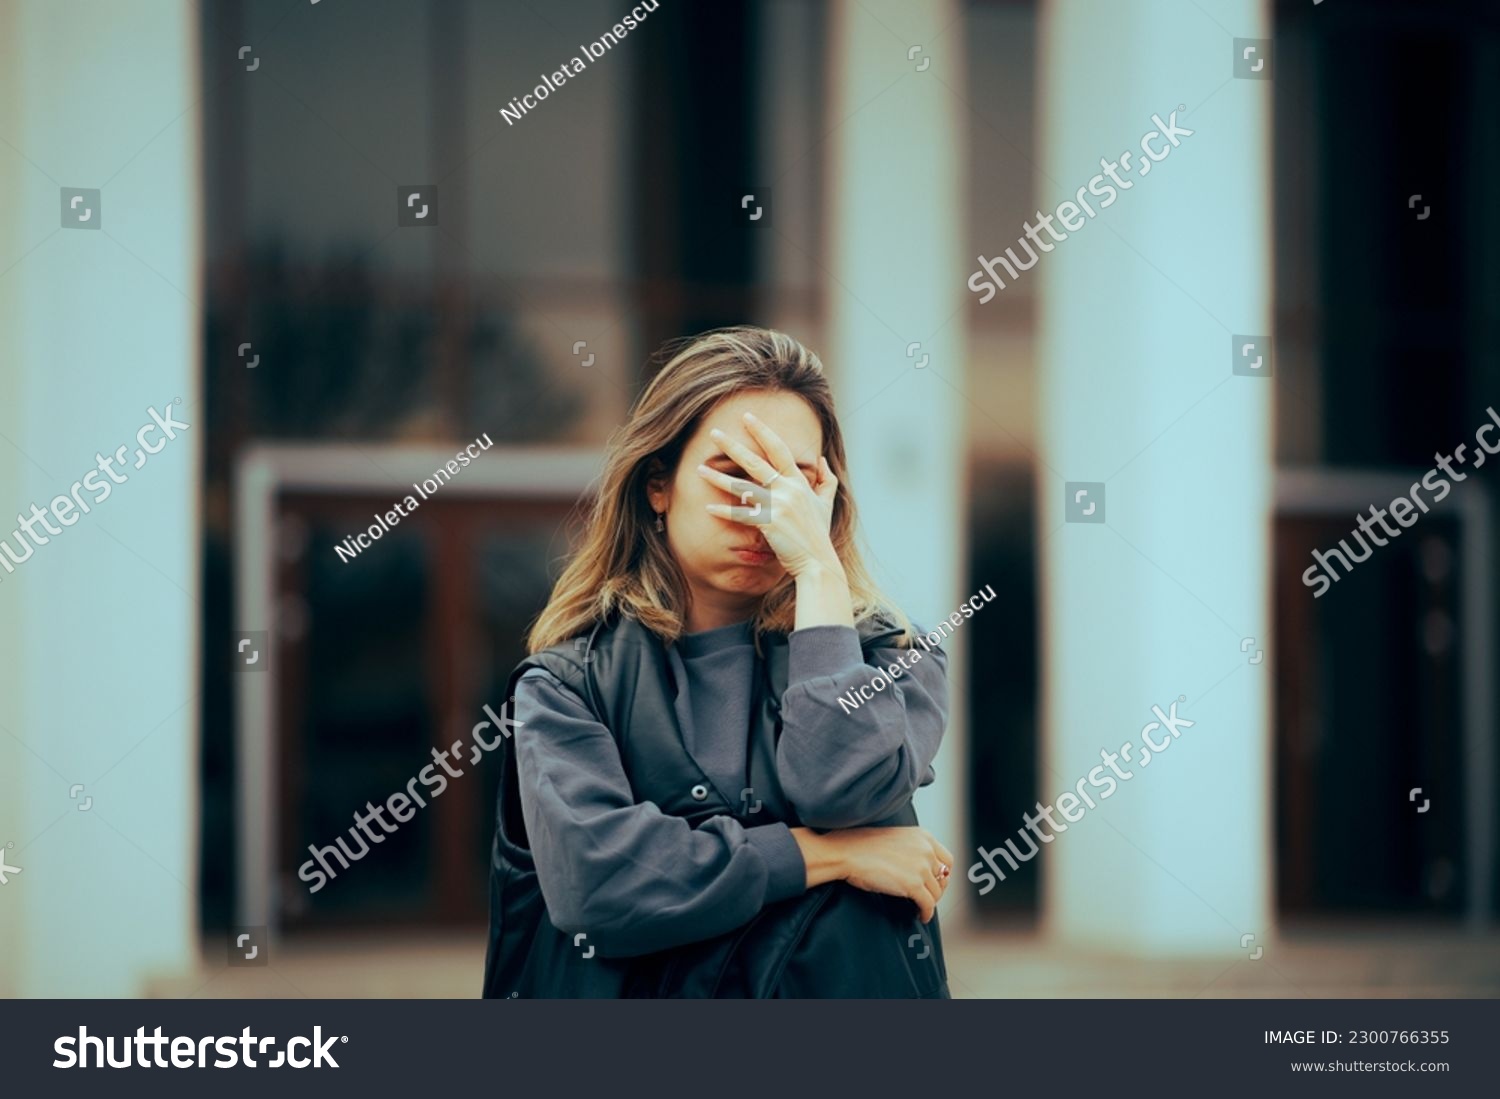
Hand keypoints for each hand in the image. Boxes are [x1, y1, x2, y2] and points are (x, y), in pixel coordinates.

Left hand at [697, 411, 841, 580]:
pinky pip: (742, 515)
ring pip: (742, 487)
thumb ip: (826, 479)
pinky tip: (708, 508)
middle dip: (733, 446)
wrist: (818, 561)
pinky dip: (724, 512)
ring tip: (700, 468)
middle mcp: (788, 490)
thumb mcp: (827, 504)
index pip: (778, 450)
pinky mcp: (769, 523)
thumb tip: (822, 459)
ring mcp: (778, 506)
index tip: (747, 417)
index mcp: (799, 482)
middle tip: (714, 432)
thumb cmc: (818, 534)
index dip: (762, 431)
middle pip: (756, 462)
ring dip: (719, 478)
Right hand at [823, 826, 955, 922]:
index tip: (936, 882)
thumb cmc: (861, 846)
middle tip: (928, 896)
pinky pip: (928, 904)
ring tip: (921, 907)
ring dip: (930, 902)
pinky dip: (926, 913)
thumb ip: (912, 850)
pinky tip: (920, 915)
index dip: (942, 874)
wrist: (846, 852)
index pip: (947, 859)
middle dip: (937, 889)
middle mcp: (926, 849)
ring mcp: (921, 867)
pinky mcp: (914, 884)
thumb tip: (921, 870)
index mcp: (923, 836)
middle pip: (944, 877)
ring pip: (936, 893)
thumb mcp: (895, 839)